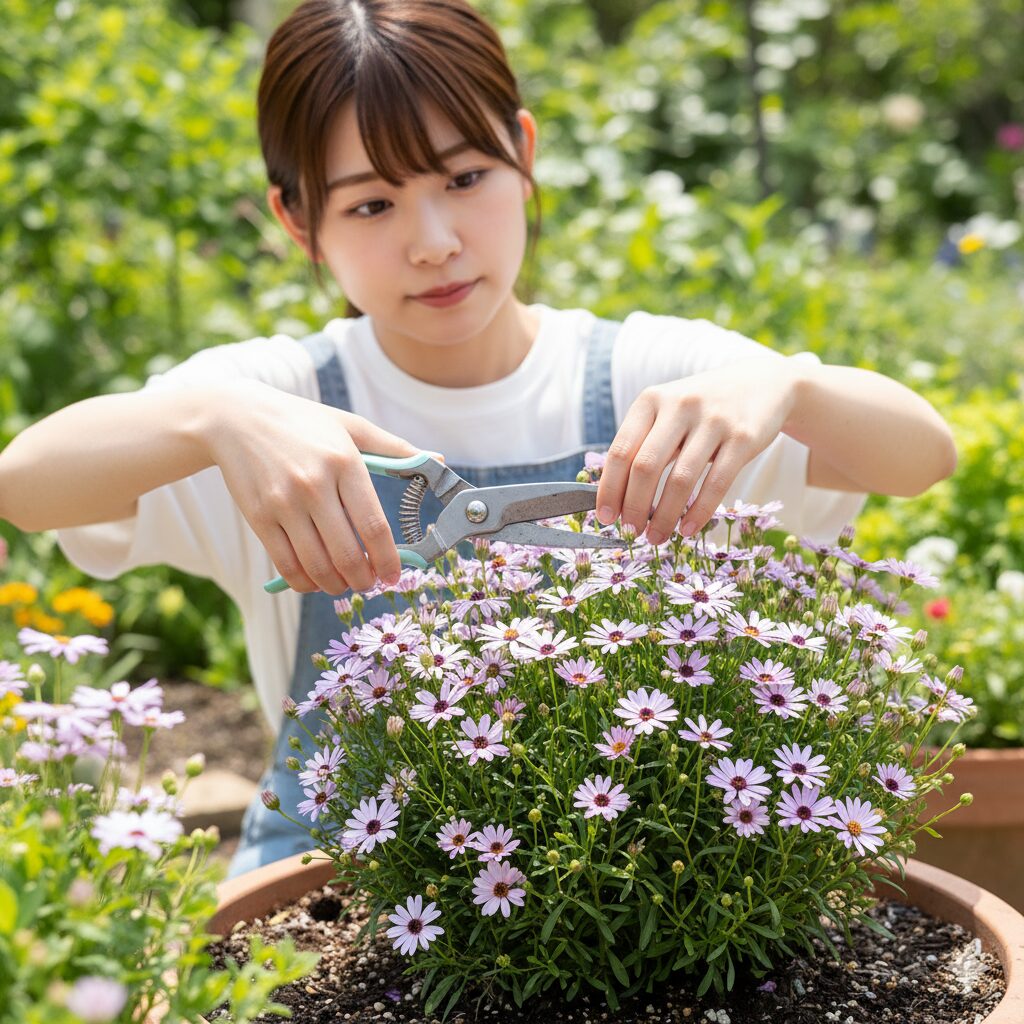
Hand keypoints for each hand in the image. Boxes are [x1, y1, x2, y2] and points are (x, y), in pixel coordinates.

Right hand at [207, 379, 421, 594]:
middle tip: (370, 583)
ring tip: (346, 584)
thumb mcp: (351, 426)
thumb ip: (395, 448)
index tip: (395, 575)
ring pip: (317, 566)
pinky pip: (286, 565)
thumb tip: (438, 461)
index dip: (389, 560)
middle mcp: (313, 485)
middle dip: (364, 579)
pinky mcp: (258, 518)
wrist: (236, 418)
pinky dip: (304, 583)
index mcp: (344, 463)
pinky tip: (316, 580)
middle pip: (347, 554)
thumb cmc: (302, 422)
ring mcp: (283, 504)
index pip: (374, 525)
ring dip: (336, 586)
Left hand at [595, 357, 799, 543]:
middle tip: (631, 532)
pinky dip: (698, 513)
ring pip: (680, 480)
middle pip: (645, 467)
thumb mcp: (668, 412)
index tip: (605, 517)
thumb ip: (644, 443)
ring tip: (657, 537)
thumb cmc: (703, 408)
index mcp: (651, 400)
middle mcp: (679, 405)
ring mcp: (713, 420)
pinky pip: (716, 484)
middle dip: (634, 507)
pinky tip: (687, 530)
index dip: (609, 489)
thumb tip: (616, 497)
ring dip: (664, 517)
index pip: (620, 451)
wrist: (764, 384)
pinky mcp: (743, 437)